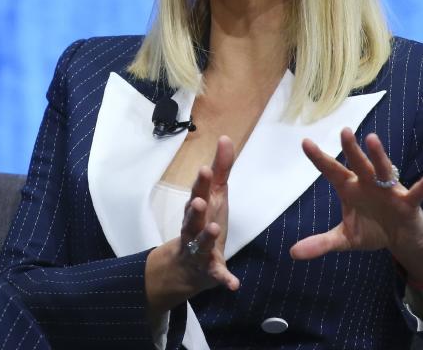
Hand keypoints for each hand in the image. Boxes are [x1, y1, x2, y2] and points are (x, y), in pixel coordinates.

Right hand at [146, 136, 238, 315]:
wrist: (188, 266)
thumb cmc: (205, 222)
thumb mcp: (215, 195)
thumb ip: (221, 169)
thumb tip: (226, 138)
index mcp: (197, 209)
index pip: (197, 194)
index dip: (200, 183)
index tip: (204, 170)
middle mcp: (194, 229)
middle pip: (192, 219)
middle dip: (194, 210)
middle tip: (198, 201)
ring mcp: (199, 251)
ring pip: (200, 245)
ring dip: (206, 238)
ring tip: (213, 230)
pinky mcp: (210, 271)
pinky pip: (216, 276)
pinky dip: (224, 279)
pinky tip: (234, 284)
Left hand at [290, 128, 422, 276]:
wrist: (400, 239)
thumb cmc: (372, 229)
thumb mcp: (345, 239)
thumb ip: (321, 243)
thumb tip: (292, 252)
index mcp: (350, 189)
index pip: (332, 171)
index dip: (320, 158)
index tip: (305, 142)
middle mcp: (369, 184)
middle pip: (359, 164)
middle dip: (351, 149)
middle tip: (344, 131)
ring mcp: (389, 191)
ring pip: (383, 170)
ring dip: (379, 156)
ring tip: (373, 139)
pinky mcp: (408, 203)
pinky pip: (417, 192)